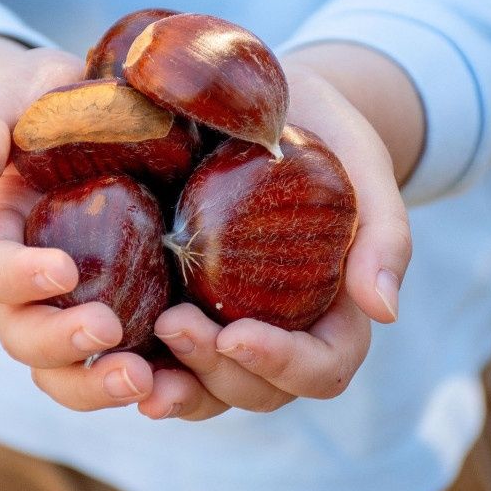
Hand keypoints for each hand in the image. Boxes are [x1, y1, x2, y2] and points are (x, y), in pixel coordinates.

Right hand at [0, 35, 154, 409]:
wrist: (93, 116)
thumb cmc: (48, 103)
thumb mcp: (15, 97)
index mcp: (3, 236)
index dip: (19, 278)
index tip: (64, 270)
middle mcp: (33, 287)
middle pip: (24, 338)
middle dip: (59, 345)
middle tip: (108, 332)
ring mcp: (79, 308)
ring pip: (67, 374)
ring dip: (98, 386)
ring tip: (146, 383)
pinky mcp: (131, 316)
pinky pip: (130, 366)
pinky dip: (151, 386)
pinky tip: (183, 385)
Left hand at [137, 55, 416, 419]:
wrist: (269, 100)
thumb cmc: (327, 131)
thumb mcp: (364, 165)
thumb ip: (384, 232)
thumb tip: (385, 310)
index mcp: (335, 313)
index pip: (322, 368)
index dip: (283, 364)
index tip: (237, 333)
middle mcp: (282, 333)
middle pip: (258, 390)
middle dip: (217, 372)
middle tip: (173, 325)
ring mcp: (228, 325)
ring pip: (207, 390)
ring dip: (174, 388)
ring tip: (130, 366)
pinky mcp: (181, 304)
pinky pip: (163, 358)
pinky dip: (139, 365)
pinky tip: (105, 353)